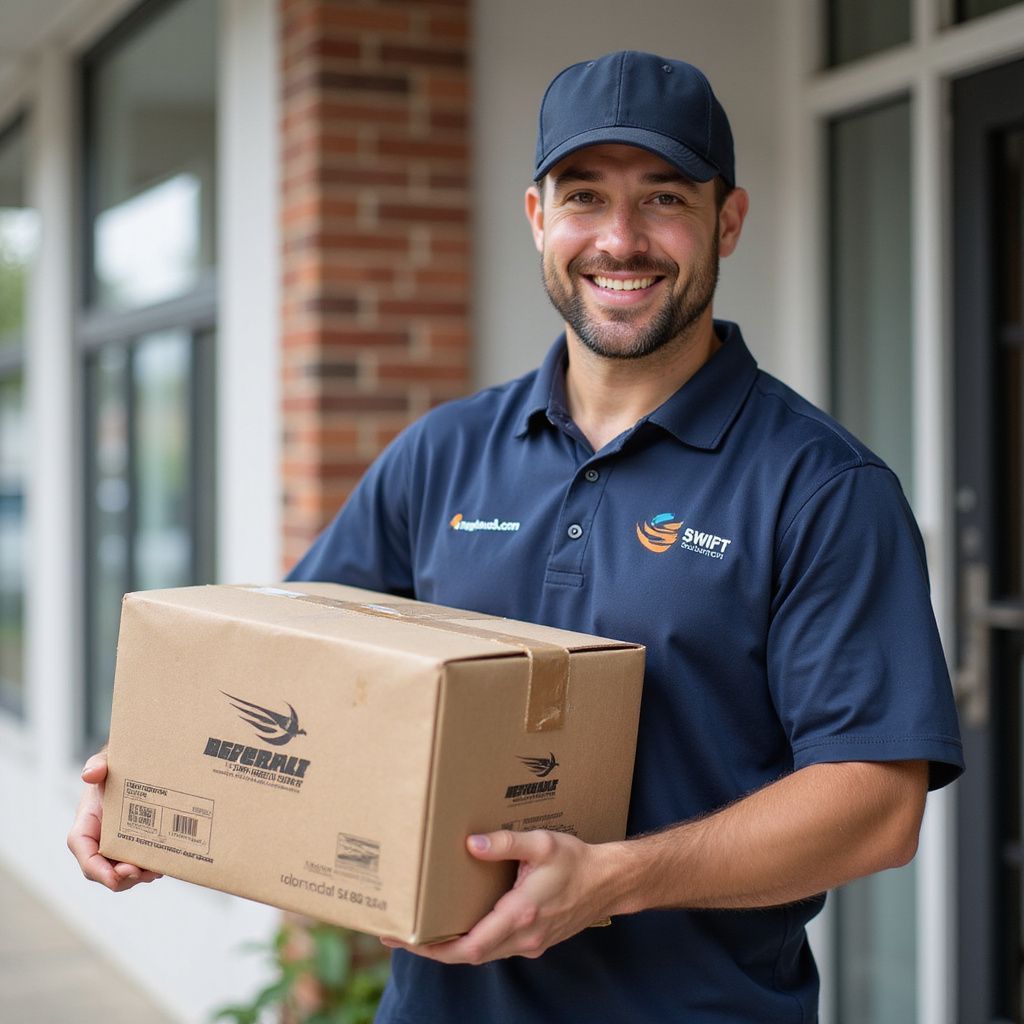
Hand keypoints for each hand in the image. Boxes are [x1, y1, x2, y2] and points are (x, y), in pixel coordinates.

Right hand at [67, 751, 161, 890]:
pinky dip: (148, 869)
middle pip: (102, 870)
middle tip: (140, 871)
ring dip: (137, 877)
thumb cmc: (116, 769)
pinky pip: (137, 866)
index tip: (114, 876)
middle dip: (120, 878)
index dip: (96, 868)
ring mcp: (115, 846)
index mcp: (85, 824)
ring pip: (120, 873)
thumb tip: (91, 774)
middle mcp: (97, 840)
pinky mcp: (133, 847)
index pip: (83, 850)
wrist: (135, 769)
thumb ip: (97, 765)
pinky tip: (163, 864)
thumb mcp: (106, 763)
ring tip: (155, 871)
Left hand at [380, 829, 614, 964]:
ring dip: (451, 948)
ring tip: (423, 931)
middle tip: (400, 936)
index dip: (434, 949)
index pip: (469, 947)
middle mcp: (523, 936)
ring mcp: (530, 942)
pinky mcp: (535, 940)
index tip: (406, 940)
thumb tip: (470, 844)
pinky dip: (473, 942)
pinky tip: (460, 926)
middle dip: (432, 949)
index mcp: (521, 914)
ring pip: (482, 954)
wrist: (609, 882)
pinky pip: (496, 948)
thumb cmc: (576, 861)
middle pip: (469, 956)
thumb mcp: (542, 843)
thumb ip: (505, 843)